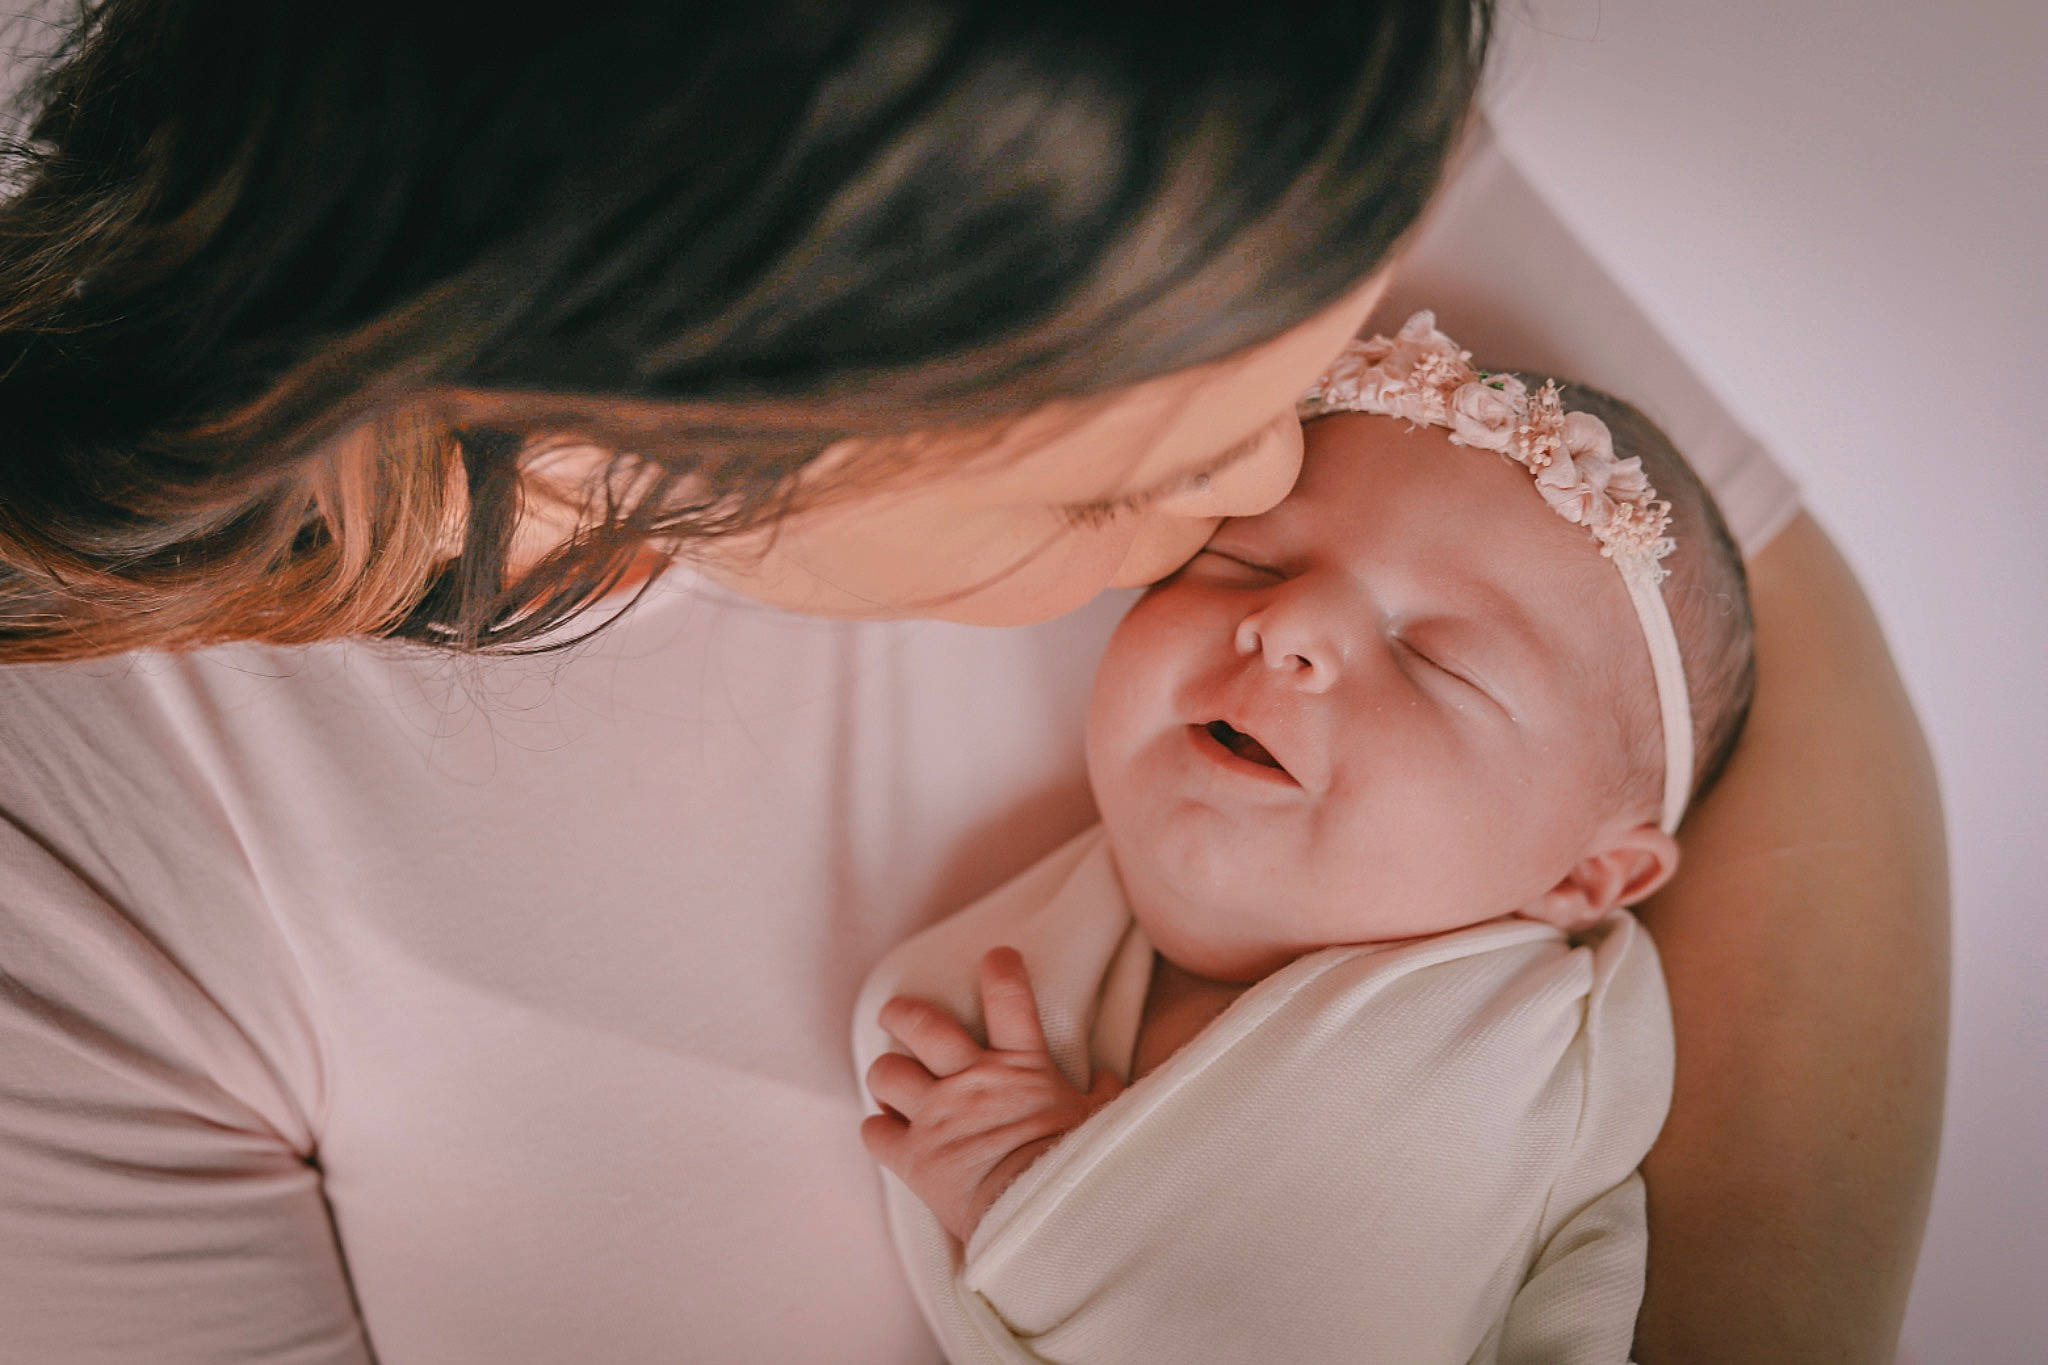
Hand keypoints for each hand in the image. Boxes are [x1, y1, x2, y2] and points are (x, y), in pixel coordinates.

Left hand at [861, 946, 1125, 1244]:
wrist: (1043, 1219)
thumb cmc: (1077, 1168)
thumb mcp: (1100, 1122)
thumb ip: (1100, 1095)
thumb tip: (1108, 1079)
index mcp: (1020, 1067)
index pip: (1008, 999)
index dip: (1001, 970)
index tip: (996, 958)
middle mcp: (970, 1082)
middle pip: (921, 1026)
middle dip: (903, 1013)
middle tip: (898, 1014)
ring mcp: (936, 1118)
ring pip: (887, 1072)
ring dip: (886, 1073)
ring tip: (892, 1080)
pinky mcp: (913, 1159)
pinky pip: (874, 1131)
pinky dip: (877, 1129)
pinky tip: (886, 1130)